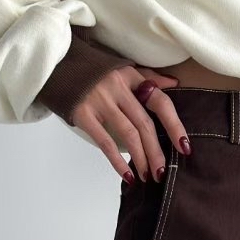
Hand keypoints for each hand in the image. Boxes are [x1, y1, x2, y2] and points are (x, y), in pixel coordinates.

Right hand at [71, 65, 190, 184]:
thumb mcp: (121, 68)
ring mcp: (100, 100)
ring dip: (141, 159)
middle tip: (162, 172)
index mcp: (130, 76)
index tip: (185, 147)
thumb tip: (173, 84)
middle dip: (157, 152)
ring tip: (147, 176)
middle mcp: (118, 87)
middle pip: (145, 124)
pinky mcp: (83, 113)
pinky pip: (106, 142)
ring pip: (129, 134)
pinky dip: (118, 162)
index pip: (160, 101)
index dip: (175, 125)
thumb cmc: (91, 70)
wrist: (55, 63)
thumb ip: (147, 77)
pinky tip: (127, 176)